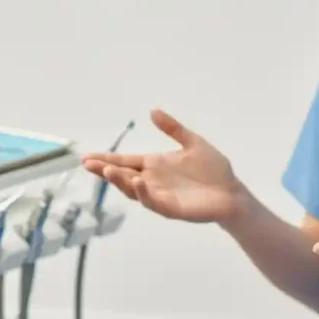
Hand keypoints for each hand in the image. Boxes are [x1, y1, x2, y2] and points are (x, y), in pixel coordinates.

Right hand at [81, 109, 248, 224]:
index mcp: (155, 165)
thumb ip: (172, 128)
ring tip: (110, 170)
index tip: (86, 156)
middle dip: (106, 170)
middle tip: (89, 164)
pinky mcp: (171, 208)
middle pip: (123, 176)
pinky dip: (143, 193)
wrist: (231, 192)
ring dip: (121, 181)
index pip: (125, 161)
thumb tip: (152, 110)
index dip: (106, 159)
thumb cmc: (213, 169)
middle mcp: (153, 181)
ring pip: (133, 190)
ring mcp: (160, 195)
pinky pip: (153, 201)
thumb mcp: (192, 142)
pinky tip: (138, 181)